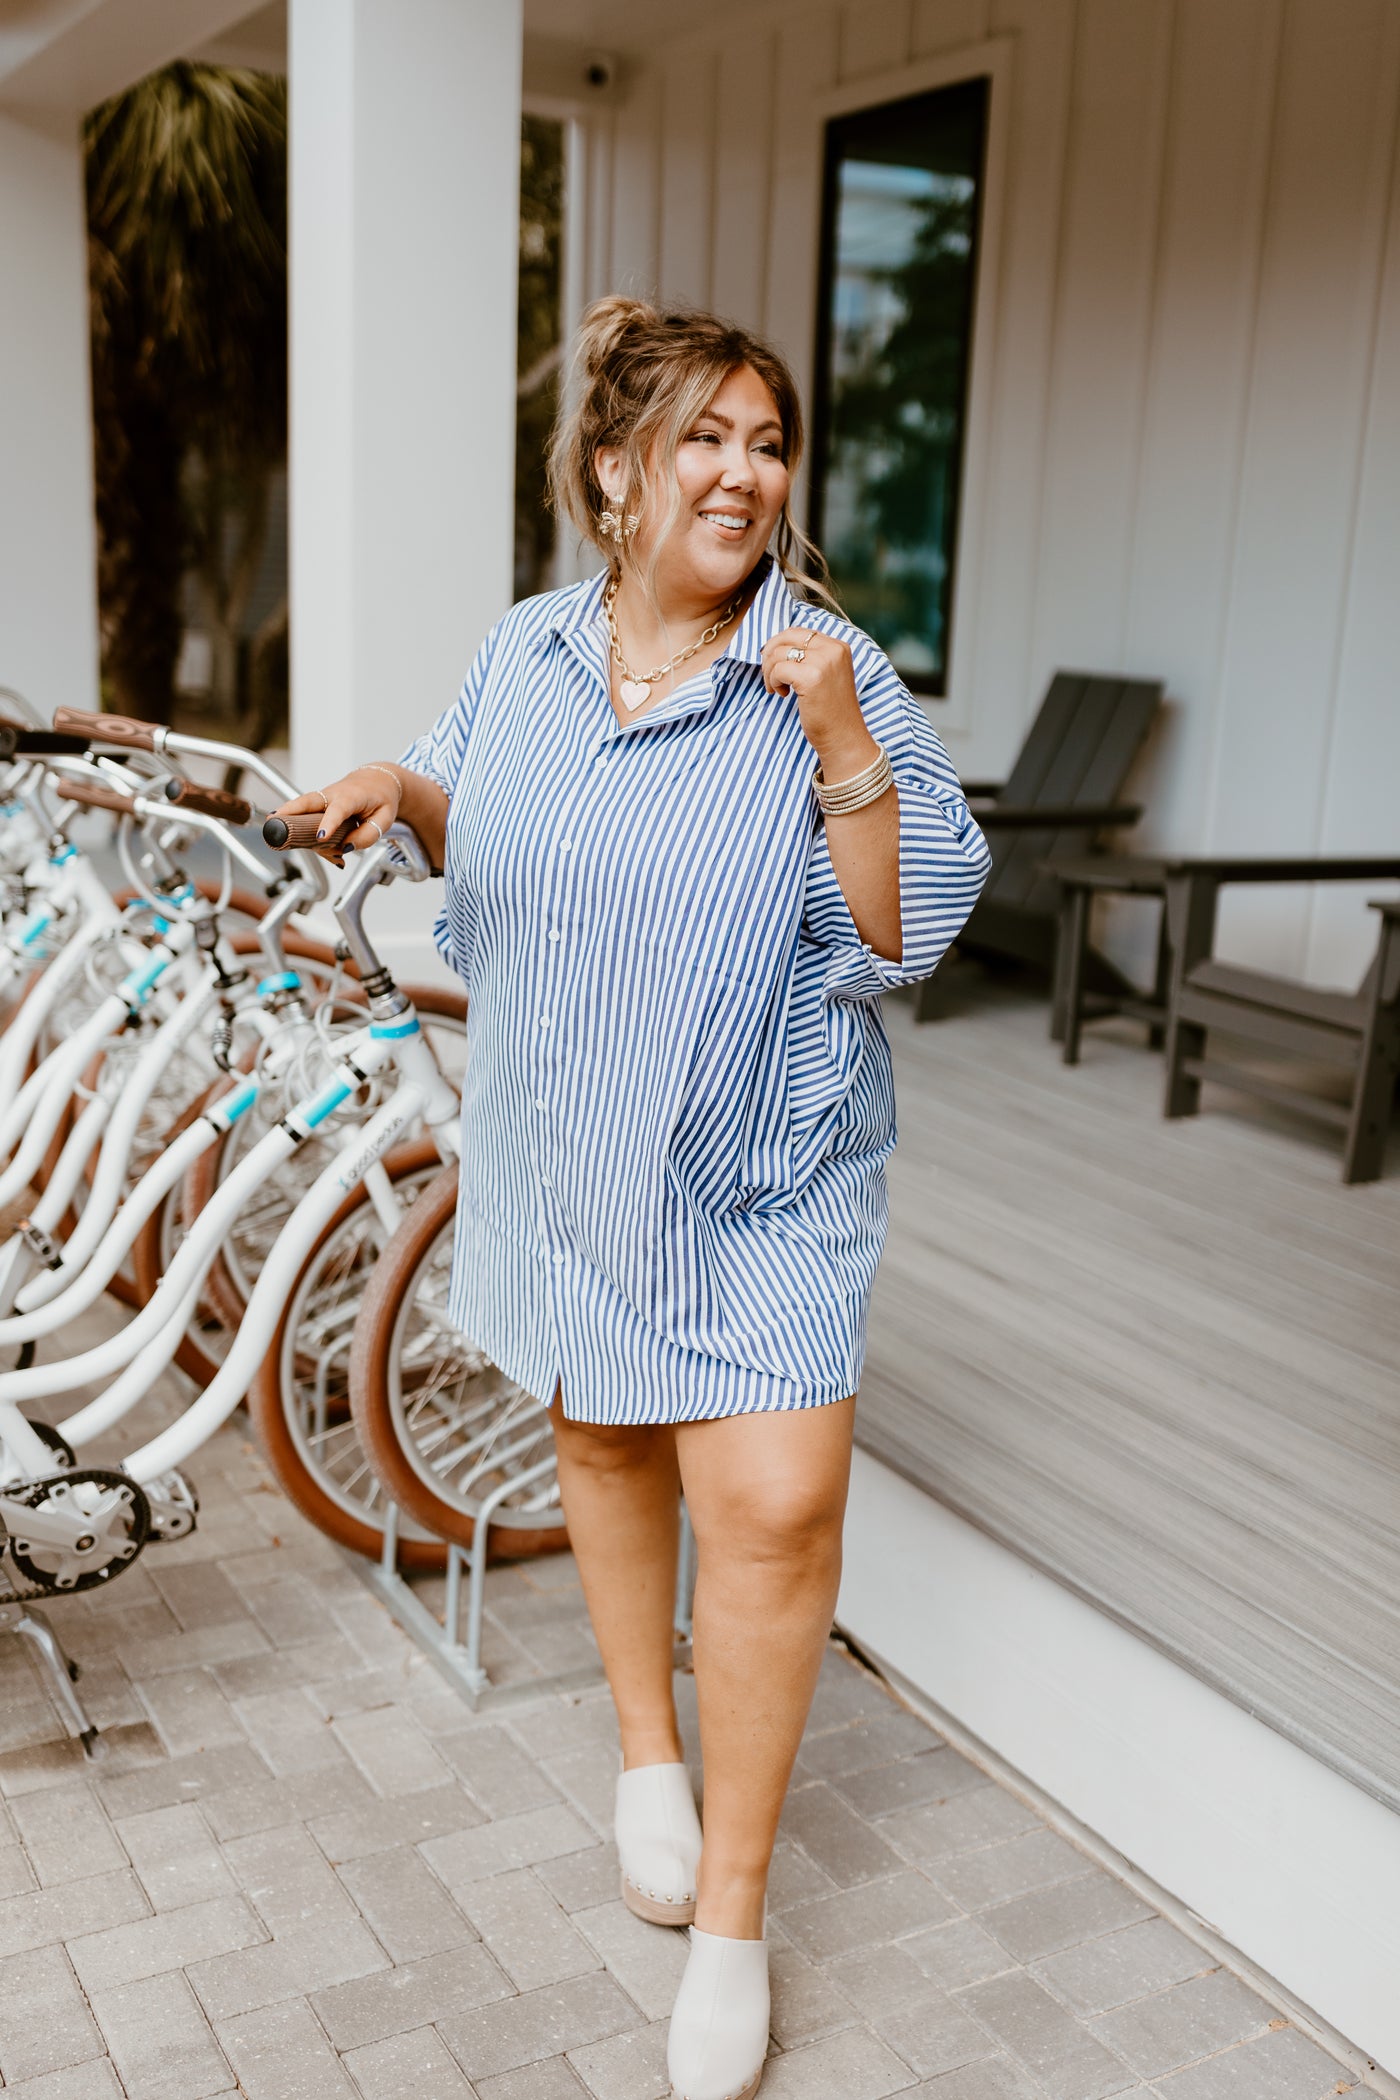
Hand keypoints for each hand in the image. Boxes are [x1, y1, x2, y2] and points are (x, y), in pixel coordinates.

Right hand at [271, 764, 403, 866]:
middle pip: (308, 800)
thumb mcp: (383, 819)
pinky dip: (299, 828)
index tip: (321, 837)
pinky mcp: (318, 805)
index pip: (339, 809)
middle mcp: (333, 794)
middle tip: (274, 821)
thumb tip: (346, 847)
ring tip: (275, 832)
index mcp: (352, 796)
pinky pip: (306, 816)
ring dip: (288, 818)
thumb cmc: (381, 799)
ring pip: (303, 808)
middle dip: (290, 810)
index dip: (329, 823)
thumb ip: (368, 835)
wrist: (378, 780)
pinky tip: (297, 840)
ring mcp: (323, 798)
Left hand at [761, 626, 878, 781]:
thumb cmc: (831, 711)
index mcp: (838, 646)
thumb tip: (775, 646)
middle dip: (770, 654)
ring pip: (779, 653)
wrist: (844, 737)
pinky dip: (773, 682)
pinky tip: (782, 694)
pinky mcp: (811, 678)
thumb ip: (811, 657)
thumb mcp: (826, 674)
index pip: (800, 632)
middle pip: (787, 637)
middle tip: (769, 674)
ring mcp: (823, 662)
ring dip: (770, 672)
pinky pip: (778, 670)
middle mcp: (833, 650)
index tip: (775, 663)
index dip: (781, 645)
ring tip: (777, 689)